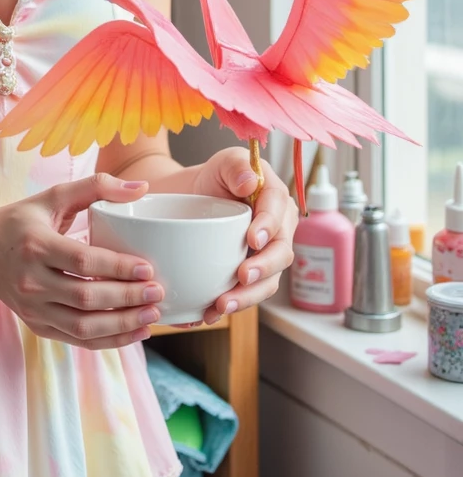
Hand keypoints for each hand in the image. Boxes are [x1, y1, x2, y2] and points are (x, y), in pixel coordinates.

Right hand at [0, 173, 166, 350]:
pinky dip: (108, 341)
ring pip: (82, 326)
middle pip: (85, 298)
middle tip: (158, 293)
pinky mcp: (36, 325)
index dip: (117, 267)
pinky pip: (76, 340)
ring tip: (152, 317)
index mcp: (35, 244)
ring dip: (121, 326)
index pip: (82, 261)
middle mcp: (30, 280)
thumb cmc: (20, 221)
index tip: (147, 268)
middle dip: (126, 299)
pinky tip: (133, 332)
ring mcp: (32, 308)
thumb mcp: (52, 196)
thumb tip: (140, 187)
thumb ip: (96, 187)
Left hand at [179, 146, 296, 324]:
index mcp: (276, 198)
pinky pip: (248, 294)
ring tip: (222, 305)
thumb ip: (236, 167)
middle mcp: (278, 230)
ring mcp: (266, 256)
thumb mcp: (224, 162)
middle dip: (263, 268)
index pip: (279, 211)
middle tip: (241, 276)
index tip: (254, 238)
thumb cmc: (216, 178)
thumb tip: (249, 182)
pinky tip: (209, 314)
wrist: (195, 200)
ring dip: (248, 296)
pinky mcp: (251, 275)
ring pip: (267, 281)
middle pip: (281, 253)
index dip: (268, 225)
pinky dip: (231, 305)